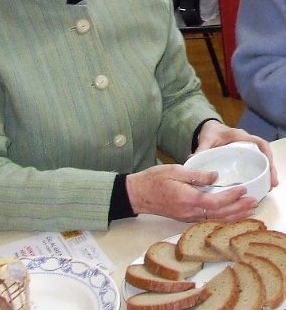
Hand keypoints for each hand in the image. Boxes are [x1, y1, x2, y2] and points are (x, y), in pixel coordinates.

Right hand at [126, 164, 258, 222]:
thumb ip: (196, 174)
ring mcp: (187, 217)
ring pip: (215, 220)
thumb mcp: (174, 170)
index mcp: (187, 199)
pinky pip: (208, 220)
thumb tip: (215, 176)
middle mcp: (189, 212)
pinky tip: (230, 214)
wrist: (136, 194)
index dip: (231, 197)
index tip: (243, 189)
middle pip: (219, 215)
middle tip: (253, 202)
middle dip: (238, 209)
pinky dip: (223, 218)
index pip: (215, 201)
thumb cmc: (153, 179)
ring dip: (233, 216)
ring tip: (248, 210)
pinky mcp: (185, 218)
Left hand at [196, 120, 277, 187]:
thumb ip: (201, 149)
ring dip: (267, 172)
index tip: (269, 166)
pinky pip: (255, 163)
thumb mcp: (206, 139)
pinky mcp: (244, 156)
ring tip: (268, 187)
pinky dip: (258, 173)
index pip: (259, 142)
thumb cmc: (210, 132)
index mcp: (239, 136)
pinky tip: (259, 185)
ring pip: (261, 160)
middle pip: (264, 154)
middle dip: (270, 168)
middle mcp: (247, 142)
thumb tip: (192, 160)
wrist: (208, 129)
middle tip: (272, 183)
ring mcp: (246, 150)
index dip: (266, 154)